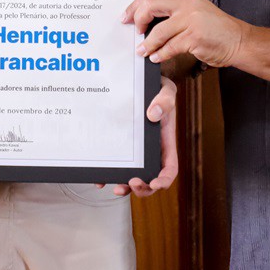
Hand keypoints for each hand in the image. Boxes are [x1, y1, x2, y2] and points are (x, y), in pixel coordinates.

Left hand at [111, 77, 178, 197]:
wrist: (139, 81)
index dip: (164, 179)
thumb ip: (165, 100)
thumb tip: (152, 114)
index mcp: (165, 142)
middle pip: (151, 179)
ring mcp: (135, 151)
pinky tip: (100, 179)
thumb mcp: (166, 89)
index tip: (155, 183)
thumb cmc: (156, 88)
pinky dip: (109, 175)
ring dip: (126, 187)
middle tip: (132, 183)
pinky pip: (116, 165)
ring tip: (116, 188)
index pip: (169, 167)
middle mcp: (150, 151)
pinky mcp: (121, 147)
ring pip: (132, 176)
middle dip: (143, 188)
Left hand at [124, 0, 246, 68]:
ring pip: (157, 31)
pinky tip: (156, 57)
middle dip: (137, 19)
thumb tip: (145, 18)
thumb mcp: (194, 11)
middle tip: (133, 31)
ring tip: (143, 50)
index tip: (127, 16)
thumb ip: (172, 10)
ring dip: (147, 43)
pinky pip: (169, 47)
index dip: (136, 6)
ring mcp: (191, 19)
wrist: (239, 40)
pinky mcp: (194, 37)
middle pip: (150, 5)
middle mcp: (187, 3)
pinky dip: (159, 54)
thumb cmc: (215, 29)